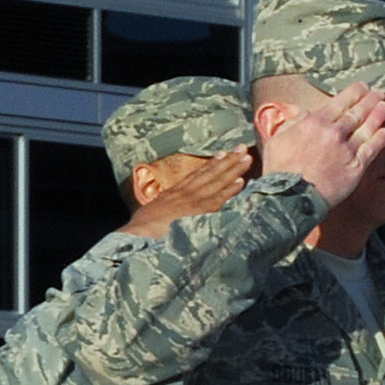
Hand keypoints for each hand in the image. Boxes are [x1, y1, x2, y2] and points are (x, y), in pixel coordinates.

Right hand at [119, 149, 251, 240]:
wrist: (137, 235)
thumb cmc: (140, 231)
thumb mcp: (149, 216)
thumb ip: (161, 213)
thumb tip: (163, 217)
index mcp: (172, 195)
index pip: (195, 176)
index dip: (210, 165)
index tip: (223, 154)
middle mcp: (183, 194)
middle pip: (209, 174)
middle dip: (227, 161)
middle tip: (242, 148)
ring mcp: (191, 202)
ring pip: (216, 182)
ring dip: (233, 169)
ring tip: (246, 158)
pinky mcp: (198, 212)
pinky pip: (217, 199)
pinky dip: (229, 190)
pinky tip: (241, 182)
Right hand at [258, 84, 384, 212]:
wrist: (291, 197)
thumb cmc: (279, 170)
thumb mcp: (277, 139)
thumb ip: (292, 122)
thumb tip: (302, 111)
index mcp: (315, 122)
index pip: (340, 102)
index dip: (354, 92)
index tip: (362, 86)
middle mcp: (334, 132)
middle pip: (357, 112)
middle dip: (370, 100)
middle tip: (379, 93)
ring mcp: (347, 149)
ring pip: (367, 128)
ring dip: (378, 115)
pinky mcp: (356, 167)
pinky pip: (371, 149)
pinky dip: (380, 139)